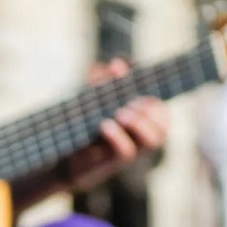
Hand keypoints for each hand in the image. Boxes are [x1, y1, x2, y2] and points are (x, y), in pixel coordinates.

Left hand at [65, 58, 169, 190]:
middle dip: (149, 110)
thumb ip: (104, 80)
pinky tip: (105, 124)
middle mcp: (140, 138)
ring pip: (153, 139)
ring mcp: (130, 151)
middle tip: (128, 103)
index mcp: (140, 123)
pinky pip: (126, 151)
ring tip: (120, 112)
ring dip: (140, 122)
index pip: (160, 109)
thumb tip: (117, 64)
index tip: (129, 80)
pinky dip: (118, 136)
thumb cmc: (83, 126)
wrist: (63, 157)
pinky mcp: (112, 162)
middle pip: (163, 124)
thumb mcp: (92, 99)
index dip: (152, 94)